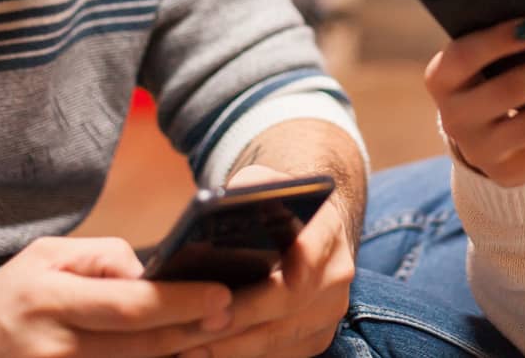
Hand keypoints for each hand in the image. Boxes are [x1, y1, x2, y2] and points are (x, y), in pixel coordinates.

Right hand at [0, 235, 231, 357]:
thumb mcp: (45, 257)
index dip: (183, 301)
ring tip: (209, 336)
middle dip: (194, 331)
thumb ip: (103, 257)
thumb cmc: (9, 300)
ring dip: (178, 355)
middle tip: (233, 313)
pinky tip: (176, 353)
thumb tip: (152, 273)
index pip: (131, 305)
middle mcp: (55, 347)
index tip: (222, 293)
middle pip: (143, 346)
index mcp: (50, 299)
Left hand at [180, 163, 353, 357]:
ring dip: (234, 347)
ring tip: (186, 348)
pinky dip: (242, 357)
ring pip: (282, 337)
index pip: (315, 243)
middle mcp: (337, 272)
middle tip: (199, 324)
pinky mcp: (318, 338)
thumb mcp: (263, 184)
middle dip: (242, 316)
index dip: (300, 260)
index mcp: (326, 228)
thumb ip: (247, 188)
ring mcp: (331, 310)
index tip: (276, 278)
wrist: (306, 234)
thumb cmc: (273, 209)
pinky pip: (281, 356)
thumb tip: (216, 204)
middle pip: (290, 301)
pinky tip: (204, 355)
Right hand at [425, 18, 524, 186]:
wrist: (483, 134)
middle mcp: (455, 117)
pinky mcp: (507, 172)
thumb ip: (508, 38)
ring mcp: (480, 149)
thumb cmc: (490, 76)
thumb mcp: (485, 59)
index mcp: (441, 79)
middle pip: (510, 90)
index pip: (464, 57)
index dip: (498, 41)